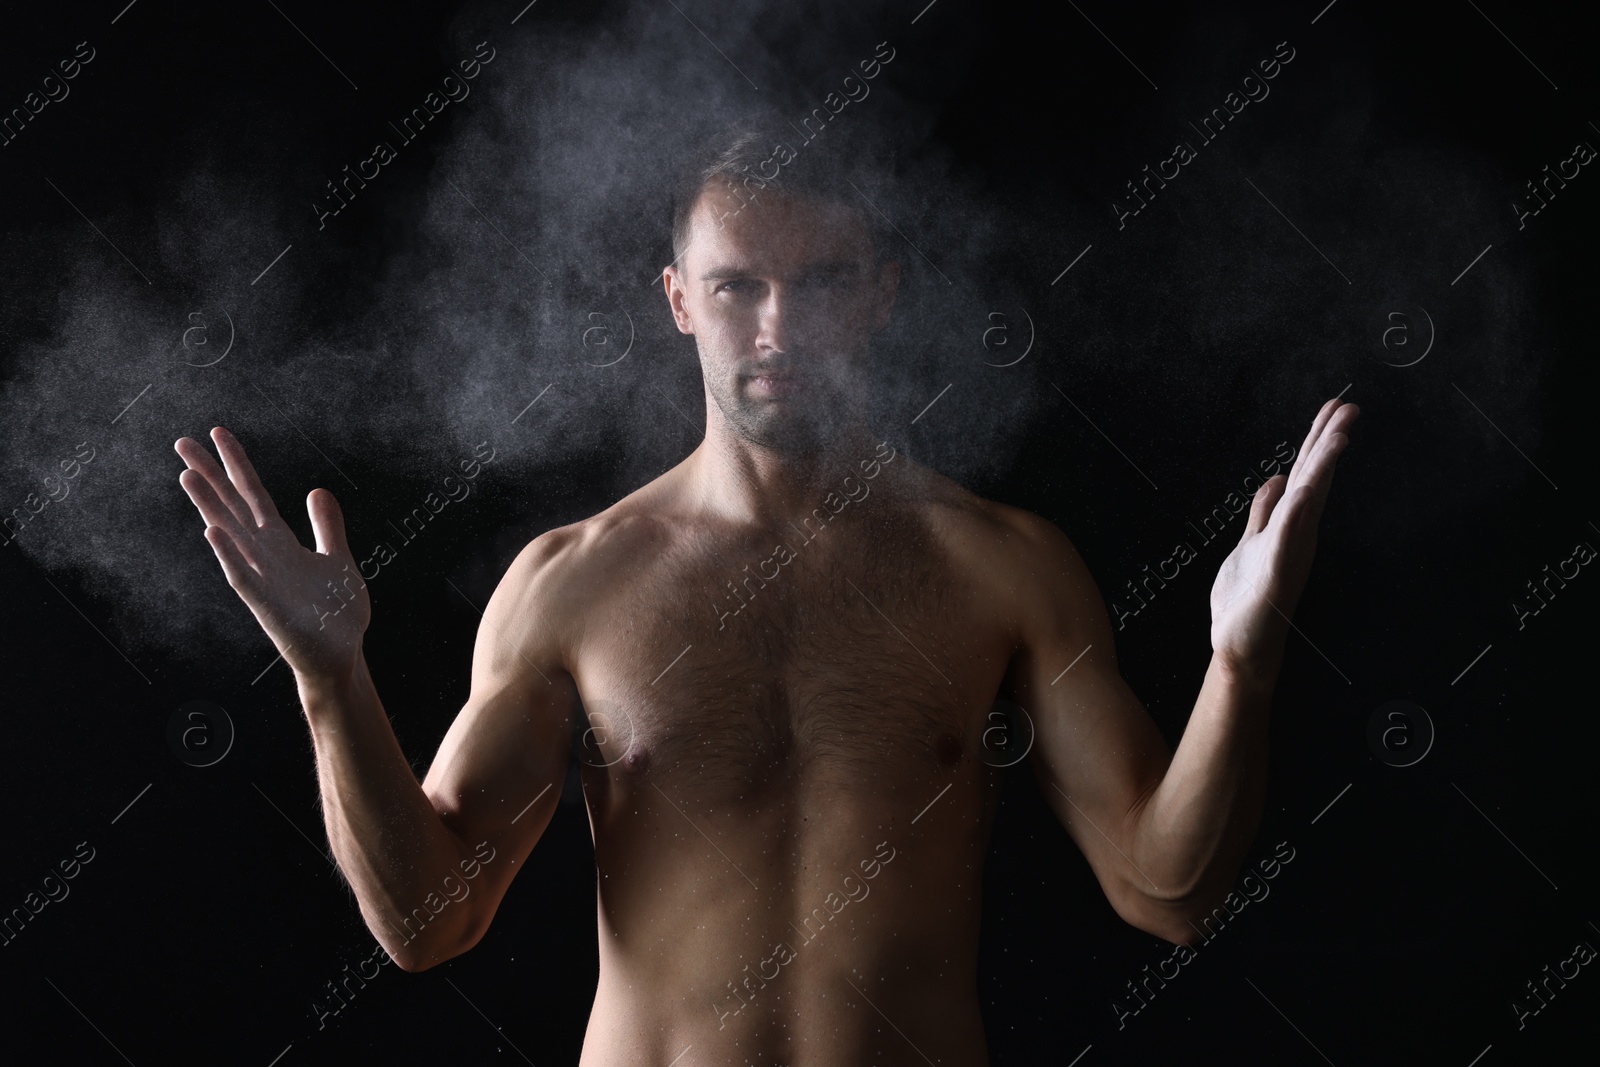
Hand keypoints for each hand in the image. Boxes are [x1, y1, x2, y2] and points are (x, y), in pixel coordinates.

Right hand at [175, 427, 369, 684]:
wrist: (339, 656)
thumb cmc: (334, 613)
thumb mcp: (337, 559)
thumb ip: (326, 526)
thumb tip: (316, 490)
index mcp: (280, 543)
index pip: (253, 495)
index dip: (237, 464)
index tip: (217, 432)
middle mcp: (264, 556)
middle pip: (232, 508)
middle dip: (209, 476)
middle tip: (181, 442)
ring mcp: (262, 580)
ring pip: (230, 537)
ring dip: (209, 508)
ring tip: (186, 476)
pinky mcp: (267, 606)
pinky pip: (243, 578)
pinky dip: (229, 556)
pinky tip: (213, 533)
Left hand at [1209, 397, 1358, 679]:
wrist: (1241, 645)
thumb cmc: (1247, 599)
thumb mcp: (1251, 543)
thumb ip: (1264, 512)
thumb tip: (1277, 478)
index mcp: (1288, 523)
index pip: (1307, 473)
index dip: (1318, 440)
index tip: (1334, 407)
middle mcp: (1295, 533)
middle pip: (1314, 478)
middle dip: (1328, 440)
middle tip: (1349, 406)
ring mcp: (1288, 551)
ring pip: (1308, 501)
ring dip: (1322, 469)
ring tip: (1338, 436)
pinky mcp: (1275, 572)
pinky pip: (1286, 535)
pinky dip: (1296, 511)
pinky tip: (1304, 488)